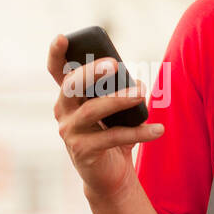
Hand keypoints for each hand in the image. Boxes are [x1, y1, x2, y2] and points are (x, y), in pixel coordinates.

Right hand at [47, 34, 163, 201]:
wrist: (110, 175)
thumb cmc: (112, 134)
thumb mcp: (114, 110)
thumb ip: (117, 92)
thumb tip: (136, 82)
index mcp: (69, 96)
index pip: (57, 71)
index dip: (56, 54)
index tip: (62, 38)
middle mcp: (63, 111)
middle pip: (71, 86)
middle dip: (91, 72)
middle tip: (114, 64)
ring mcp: (70, 132)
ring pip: (92, 110)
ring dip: (118, 99)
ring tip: (142, 92)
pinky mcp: (82, 151)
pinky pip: (111, 137)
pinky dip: (137, 132)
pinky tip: (157, 129)